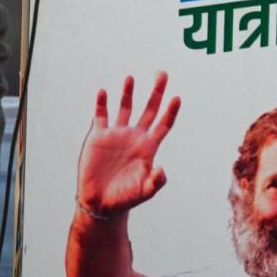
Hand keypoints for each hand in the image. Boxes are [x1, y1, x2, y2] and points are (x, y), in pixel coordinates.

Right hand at [76, 73, 179, 216]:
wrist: (100, 203)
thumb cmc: (124, 199)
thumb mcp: (143, 192)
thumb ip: (154, 182)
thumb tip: (162, 171)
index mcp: (147, 148)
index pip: (162, 125)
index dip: (170, 112)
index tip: (177, 97)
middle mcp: (134, 137)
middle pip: (149, 109)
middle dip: (156, 91)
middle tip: (162, 73)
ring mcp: (116, 134)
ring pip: (125, 107)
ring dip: (128, 93)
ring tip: (131, 78)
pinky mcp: (99, 136)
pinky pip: (101, 115)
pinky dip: (101, 103)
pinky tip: (103, 92)